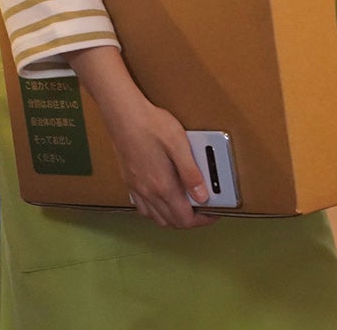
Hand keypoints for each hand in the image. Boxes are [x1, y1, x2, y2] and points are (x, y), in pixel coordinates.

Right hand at [67, 46, 214, 228]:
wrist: (124, 114)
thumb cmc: (151, 124)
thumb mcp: (179, 145)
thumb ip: (191, 173)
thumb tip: (202, 196)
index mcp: (163, 186)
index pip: (185, 219)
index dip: (203, 220)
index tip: (212, 213)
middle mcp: (148, 192)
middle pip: (172, 222)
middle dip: (190, 220)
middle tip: (203, 208)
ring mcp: (137, 188)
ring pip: (156, 218)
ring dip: (173, 217)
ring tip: (186, 204)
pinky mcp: (129, 181)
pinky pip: (143, 208)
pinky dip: (156, 211)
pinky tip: (162, 198)